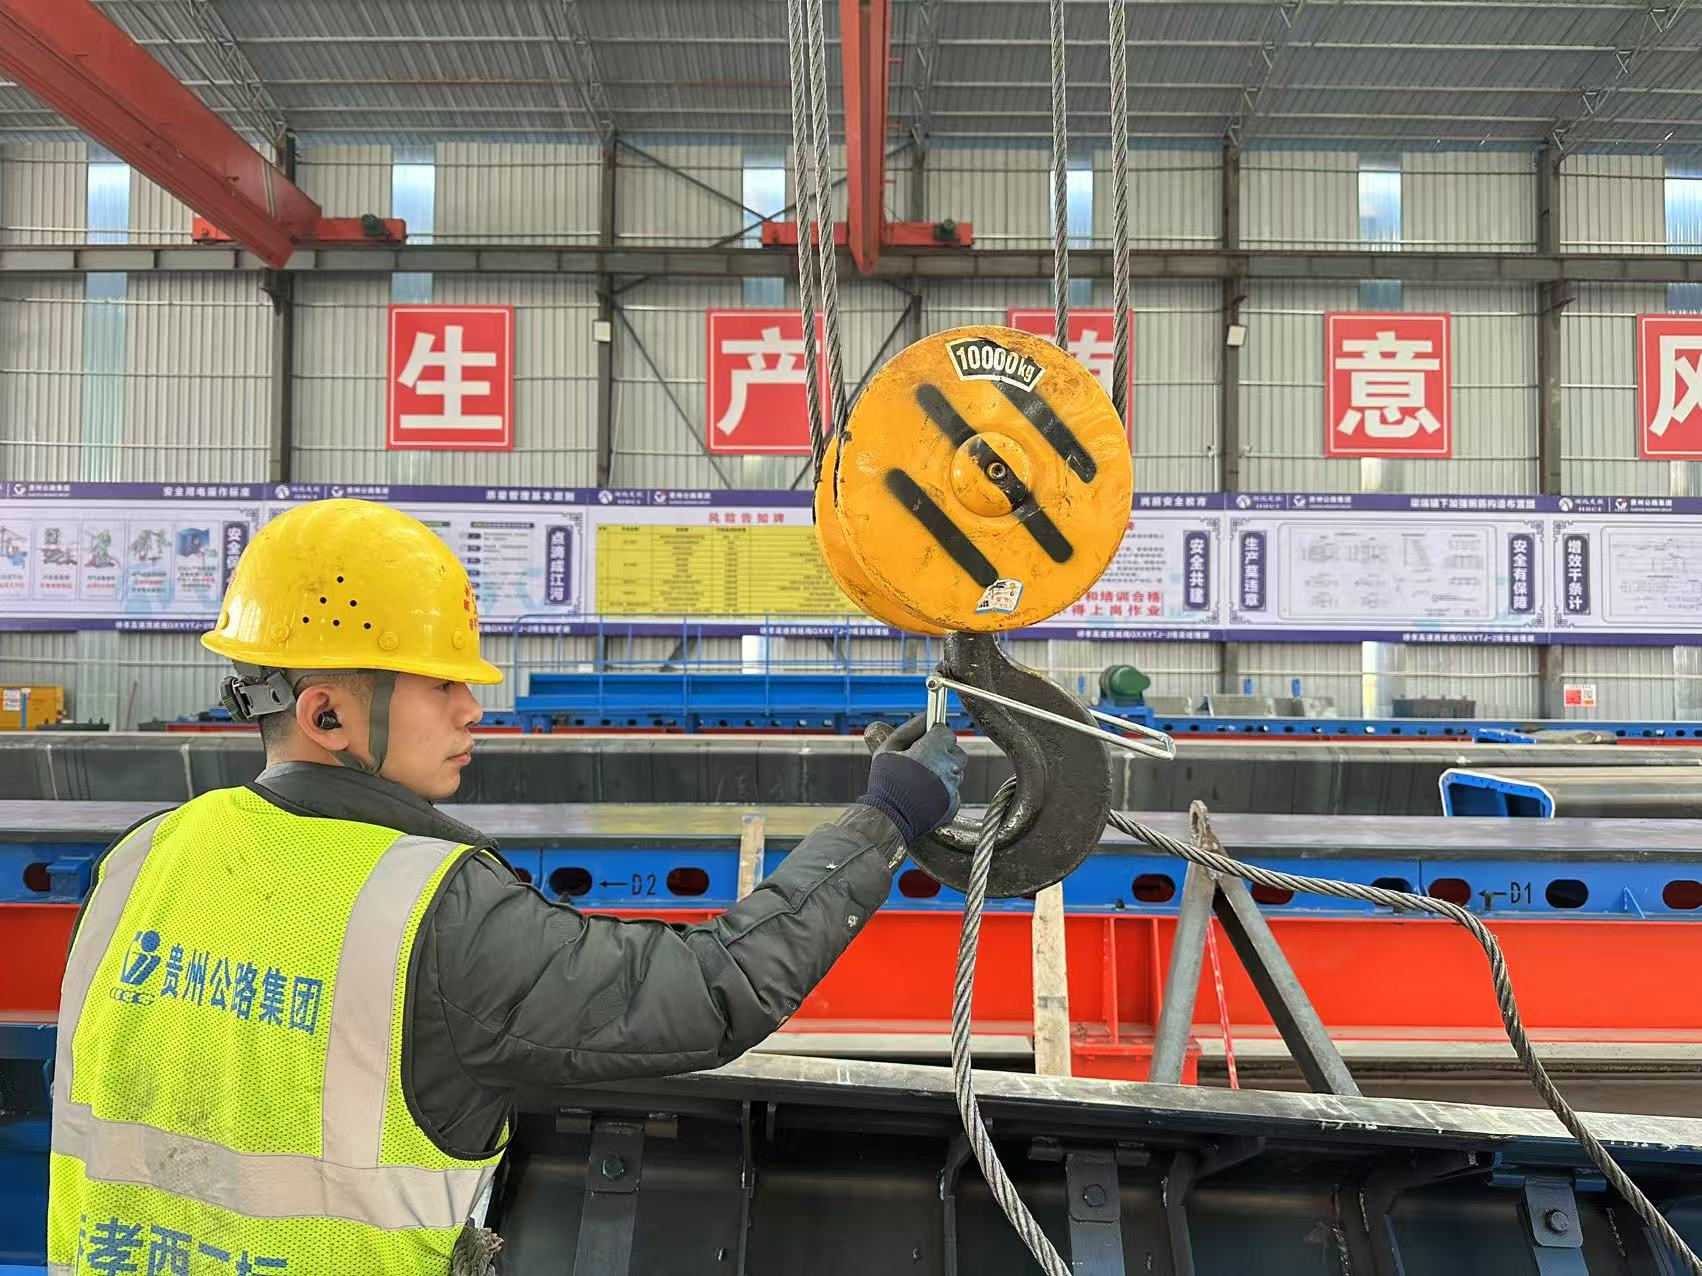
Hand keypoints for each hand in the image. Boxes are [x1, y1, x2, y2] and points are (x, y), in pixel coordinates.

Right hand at [859, 713, 967, 840]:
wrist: (888, 818)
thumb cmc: (885, 782)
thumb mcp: (888, 749)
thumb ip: (909, 729)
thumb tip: (926, 716)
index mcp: (932, 750)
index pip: (946, 732)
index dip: (935, 735)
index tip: (925, 741)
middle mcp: (947, 767)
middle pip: (955, 752)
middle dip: (942, 754)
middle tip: (923, 762)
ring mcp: (953, 787)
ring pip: (956, 771)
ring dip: (944, 772)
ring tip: (921, 781)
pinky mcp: (954, 803)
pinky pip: (954, 790)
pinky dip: (943, 791)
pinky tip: (925, 795)